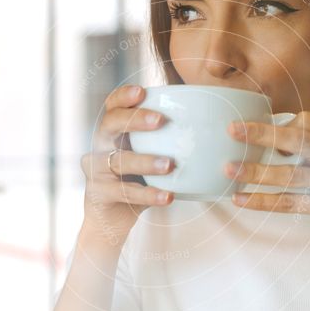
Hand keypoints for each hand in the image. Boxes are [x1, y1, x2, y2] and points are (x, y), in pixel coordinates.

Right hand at [80, 84, 175, 244]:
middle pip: (110, 124)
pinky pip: (125, 193)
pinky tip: (168, 196)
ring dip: (145, 161)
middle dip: (134, 119)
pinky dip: (148, 194)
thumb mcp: (148, 157)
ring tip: (170, 165)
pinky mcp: (98, 194)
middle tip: (160, 120)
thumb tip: (214, 131)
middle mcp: (100, 146)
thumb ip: (167, 143)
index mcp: (112, 132)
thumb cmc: (137, 181)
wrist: (112, 219)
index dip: (124, 96)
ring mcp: (95, 170)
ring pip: (119, 161)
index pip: (112, 106)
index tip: (143, 91)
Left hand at [225, 111, 309, 266]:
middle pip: (299, 141)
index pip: (309, 122)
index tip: (250, 128)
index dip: (278, 125)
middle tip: (233, 131)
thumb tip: (269, 143)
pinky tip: (240, 199)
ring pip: (290, 175)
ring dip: (255, 172)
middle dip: (262, 135)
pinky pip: (290, 202)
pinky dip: (262, 201)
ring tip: (228, 170)